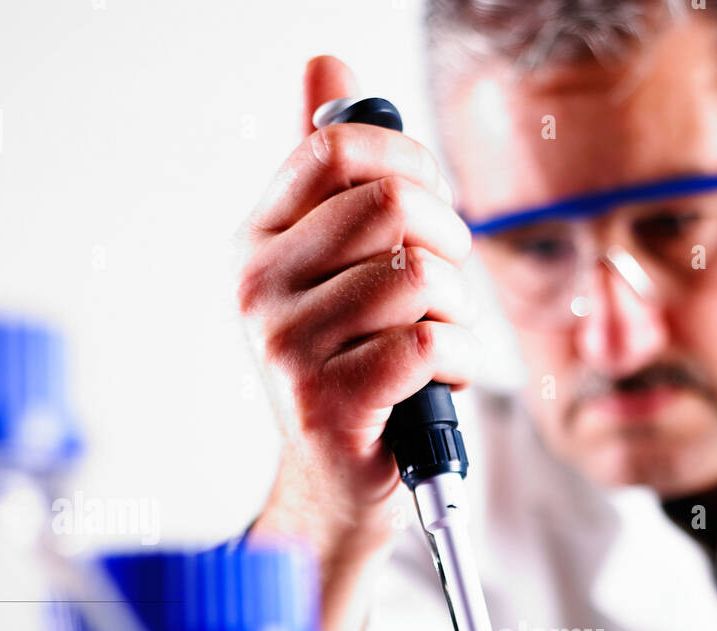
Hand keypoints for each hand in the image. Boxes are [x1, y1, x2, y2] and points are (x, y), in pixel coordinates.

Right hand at [240, 56, 480, 630]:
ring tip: (443, 340)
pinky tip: (441, 379)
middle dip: (446, 239)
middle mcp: (259, 289)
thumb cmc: (346, 368)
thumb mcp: (331, 266)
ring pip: (415, 278)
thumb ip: (330, 171)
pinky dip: (458, 361)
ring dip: (457, 311)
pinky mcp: (328, 403)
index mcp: (258, 242)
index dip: (409, 162)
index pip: (337, 151)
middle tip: (449, 283)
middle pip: (387, 206)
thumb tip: (326, 64)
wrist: (334, 480)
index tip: (432, 203)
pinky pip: (426, 344)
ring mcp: (287, 348)